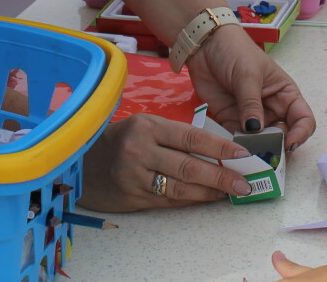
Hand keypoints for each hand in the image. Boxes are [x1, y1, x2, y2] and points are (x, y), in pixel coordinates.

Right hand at [77, 113, 254, 211]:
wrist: (82, 163)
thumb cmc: (121, 140)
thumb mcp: (145, 127)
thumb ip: (174, 137)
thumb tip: (216, 151)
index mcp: (148, 126)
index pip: (192, 137)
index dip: (220, 147)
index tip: (243, 155)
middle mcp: (141, 150)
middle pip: (190, 165)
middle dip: (221, 176)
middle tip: (243, 183)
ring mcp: (136, 176)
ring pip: (181, 187)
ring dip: (210, 192)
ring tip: (230, 192)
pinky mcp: (133, 197)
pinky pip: (169, 200)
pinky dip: (191, 200)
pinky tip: (206, 198)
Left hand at [185, 23, 315, 147]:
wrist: (205, 45)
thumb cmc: (235, 51)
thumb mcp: (247, 74)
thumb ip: (251, 103)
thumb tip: (255, 130)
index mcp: (285, 94)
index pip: (302, 118)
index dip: (300, 133)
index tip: (289, 143)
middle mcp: (271, 108)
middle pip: (282, 135)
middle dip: (277, 147)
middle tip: (266, 155)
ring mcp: (251, 117)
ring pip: (260, 142)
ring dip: (256, 150)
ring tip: (247, 155)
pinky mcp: (231, 121)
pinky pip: (237, 140)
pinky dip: (236, 147)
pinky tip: (232, 150)